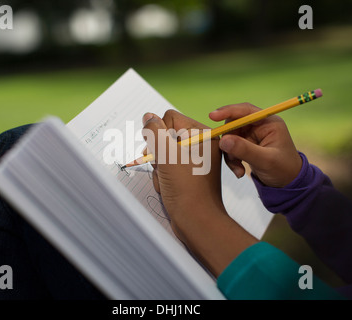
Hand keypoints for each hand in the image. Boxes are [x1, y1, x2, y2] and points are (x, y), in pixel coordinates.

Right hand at [141, 110, 223, 226]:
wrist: (196, 221)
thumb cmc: (186, 188)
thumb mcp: (166, 154)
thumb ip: (154, 131)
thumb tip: (148, 117)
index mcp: (203, 134)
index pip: (171, 118)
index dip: (160, 132)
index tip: (160, 150)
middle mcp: (201, 145)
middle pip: (165, 136)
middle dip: (159, 153)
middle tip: (164, 166)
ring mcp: (195, 160)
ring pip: (163, 153)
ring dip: (159, 167)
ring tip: (167, 180)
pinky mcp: (188, 173)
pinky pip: (167, 167)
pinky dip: (163, 176)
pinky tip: (169, 187)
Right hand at [209, 103, 301, 187]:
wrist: (288, 184)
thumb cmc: (283, 170)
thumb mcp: (265, 160)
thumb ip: (244, 150)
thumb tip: (223, 141)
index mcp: (268, 122)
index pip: (245, 111)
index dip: (228, 111)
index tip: (212, 116)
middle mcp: (259, 126)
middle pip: (234, 125)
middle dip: (228, 141)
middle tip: (229, 156)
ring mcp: (252, 136)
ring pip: (230, 138)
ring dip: (230, 155)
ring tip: (238, 169)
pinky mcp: (246, 146)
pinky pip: (231, 148)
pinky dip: (232, 160)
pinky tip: (239, 172)